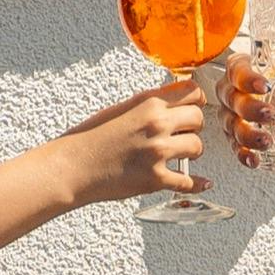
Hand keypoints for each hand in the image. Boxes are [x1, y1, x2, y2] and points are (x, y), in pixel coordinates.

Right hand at [55, 79, 209, 207]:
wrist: (72, 167)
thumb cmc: (89, 138)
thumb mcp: (121, 109)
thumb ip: (150, 104)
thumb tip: (174, 97)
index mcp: (148, 104)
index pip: (193, 91)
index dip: (196, 98)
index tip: (195, 104)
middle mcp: (157, 125)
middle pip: (200, 119)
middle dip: (193, 126)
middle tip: (184, 131)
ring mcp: (158, 153)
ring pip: (198, 148)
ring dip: (190, 151)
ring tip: (177, 153)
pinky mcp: (156, 179)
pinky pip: (189, 182)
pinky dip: (197, 183)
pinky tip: (202, 182)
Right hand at [223, 57, 274, 168]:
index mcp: (247, 67)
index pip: (237, 68)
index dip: (246, 76)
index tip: (266, 85)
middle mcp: (234, 90)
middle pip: (231, 98)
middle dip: (249, 108)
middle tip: (272, 114)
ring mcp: (234, 116)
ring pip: (230, 125)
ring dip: (246, 135)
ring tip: (267, 141)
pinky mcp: (239, 138)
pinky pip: (234, 147)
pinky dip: (242, 155)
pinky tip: (254, 160)